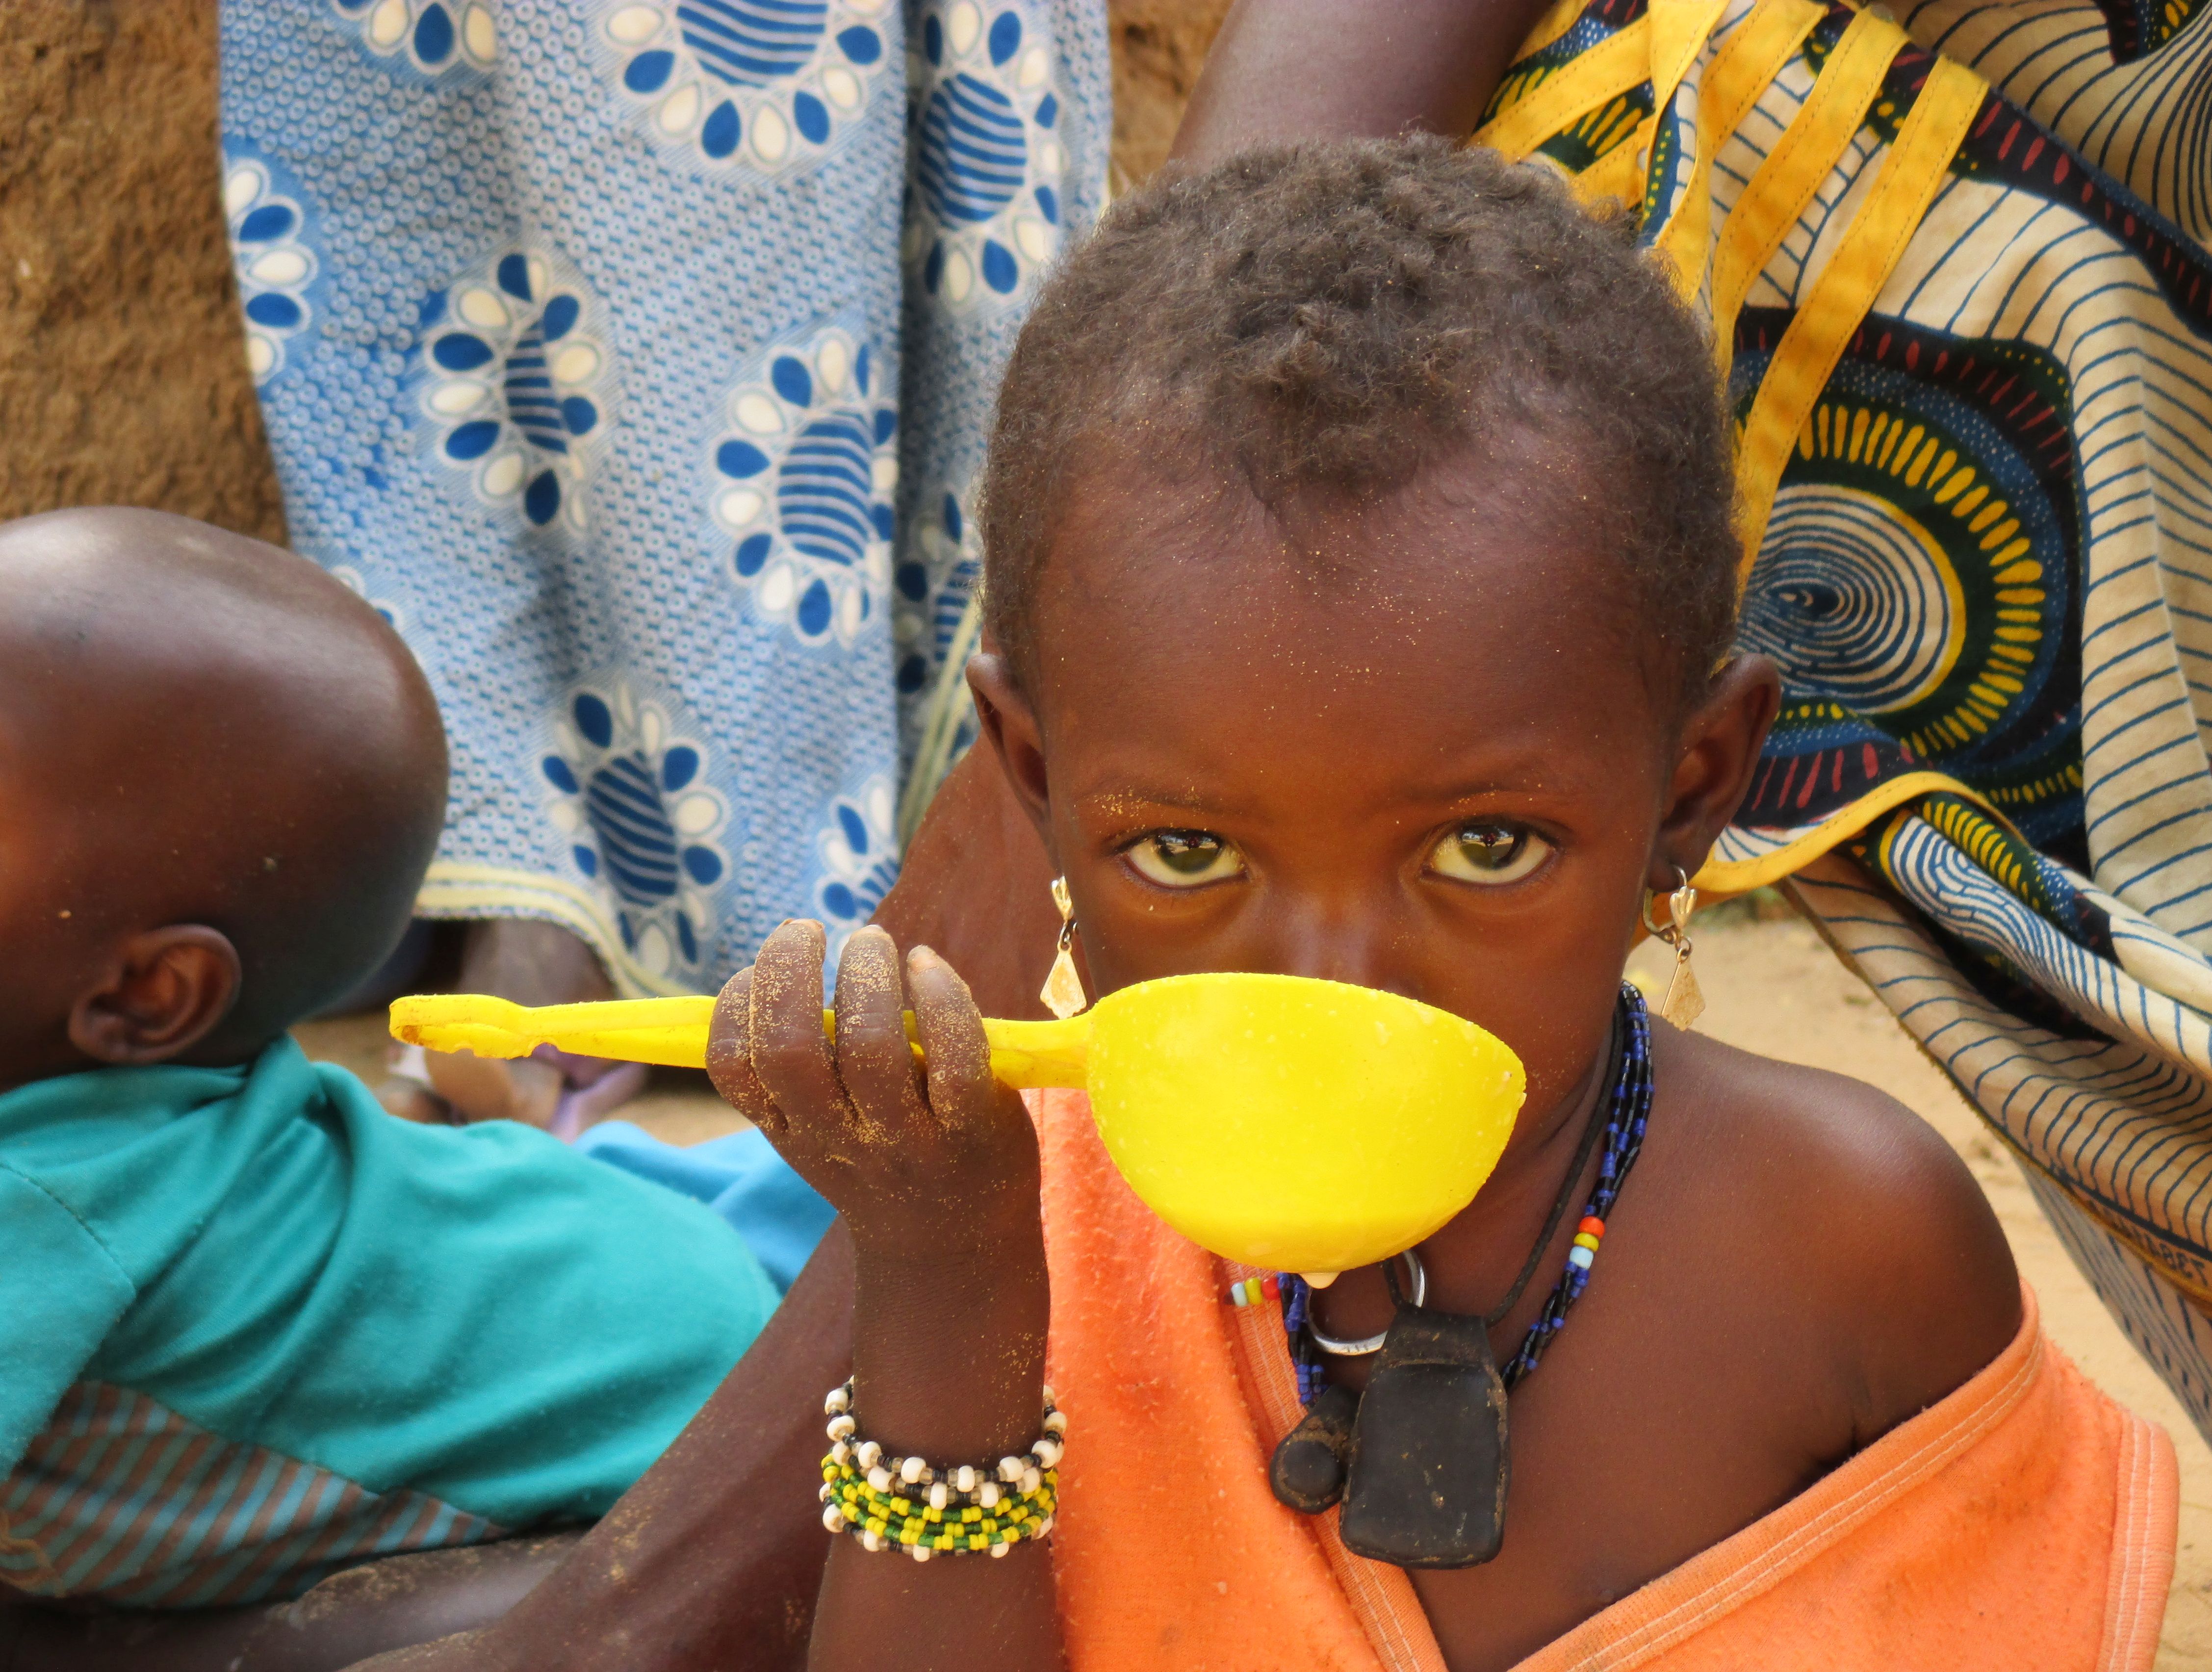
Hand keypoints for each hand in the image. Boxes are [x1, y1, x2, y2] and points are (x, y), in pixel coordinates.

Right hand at [707, 920, 1040, 1265]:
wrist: (954, 1245)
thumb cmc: (882, 1156)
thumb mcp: (819, 1129)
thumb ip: (798, 1069)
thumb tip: (774, 969)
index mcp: (791, 1130)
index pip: (734, 1067)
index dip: (733, 1005)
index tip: (756, 970)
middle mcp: (839, 1137)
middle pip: (791, 1049)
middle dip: (788, 969)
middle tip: (806, 929)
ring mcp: (906, 1138)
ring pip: (870, 1046)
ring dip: (866, 971)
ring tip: (871, 941)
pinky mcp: (972, 1131)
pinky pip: (955, 1057)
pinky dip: (941, 996)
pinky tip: (927, 966)